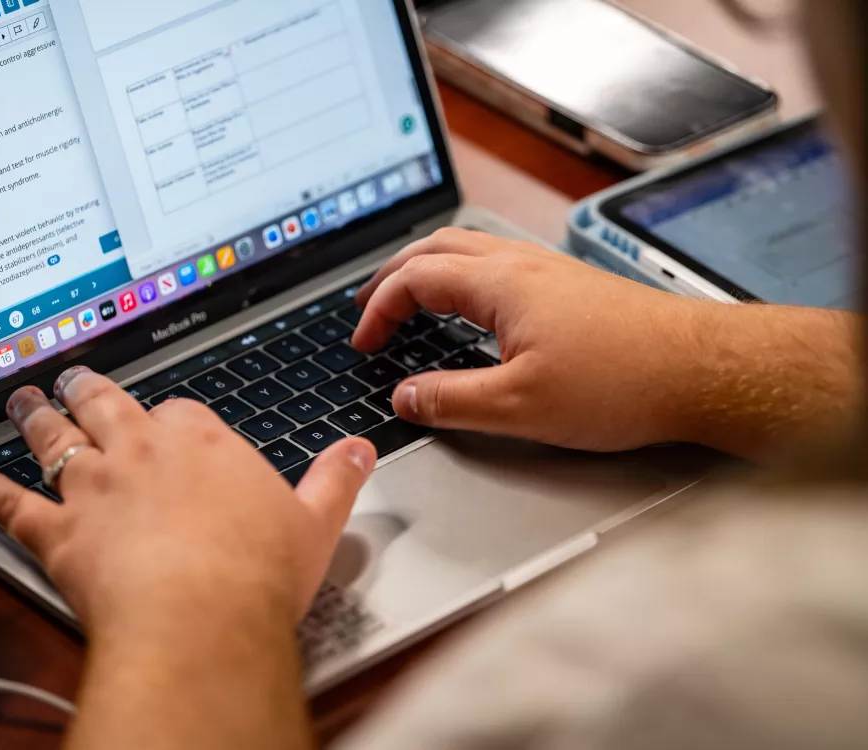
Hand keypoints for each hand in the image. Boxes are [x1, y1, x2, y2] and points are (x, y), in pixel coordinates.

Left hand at [0, 368, 375, 637]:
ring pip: (55, 439)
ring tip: (23, 400)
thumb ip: (336, 479)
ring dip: (36, 418)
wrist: (202, 615)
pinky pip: (10, 503)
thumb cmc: (257, 573)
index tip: (168, 419)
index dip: (171, 415)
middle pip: (106, 405)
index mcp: (202, 442)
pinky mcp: (58, 532)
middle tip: (74, 378)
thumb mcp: (317, 521)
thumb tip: (359, 450)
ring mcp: (94, 487)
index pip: (182, 411)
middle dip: (89, 390)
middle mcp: (141, 451)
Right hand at [352, 228, 714, 452]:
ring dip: (427, 269)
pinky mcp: (570, 285)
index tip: (364, 343)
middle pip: (436, 247)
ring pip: (469, 248)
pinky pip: (497, 263)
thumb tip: (405, 398)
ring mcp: (548, 270)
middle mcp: (522, 263)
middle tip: (369, 307)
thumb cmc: (623, 381)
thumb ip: (451, 401)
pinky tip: (472, 307)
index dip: (378, 309)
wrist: (702, 368)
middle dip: (393, 275)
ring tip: (408, 298)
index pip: (414, 277)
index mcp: (500, 282)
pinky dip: (462, 276)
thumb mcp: (520, 407)